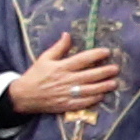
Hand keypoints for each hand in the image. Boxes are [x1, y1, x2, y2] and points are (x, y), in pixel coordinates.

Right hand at [5, 43, 121, 117]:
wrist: (24, 96)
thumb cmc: (35, 75)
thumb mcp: (44, 58)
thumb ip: (58, 47)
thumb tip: (68, 34)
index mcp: (61, 67)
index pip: (82, 59)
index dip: (96, 55)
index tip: (106, 52)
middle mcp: (66, 80)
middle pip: (89, 75)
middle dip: (104, 72)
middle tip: (116, 69)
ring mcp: (67, 93)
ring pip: (89, 90)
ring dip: (103, 86)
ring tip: (114, 83)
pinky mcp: (66, 105)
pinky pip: (83, 102)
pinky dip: (93, 99)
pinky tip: (101, 95)